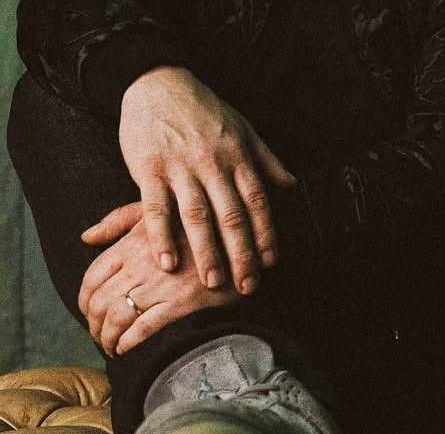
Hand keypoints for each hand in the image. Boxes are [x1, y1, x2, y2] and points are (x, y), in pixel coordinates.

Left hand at [79, 202, 239, 356]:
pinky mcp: (181, 303)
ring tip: (110, 345)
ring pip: (117, 318)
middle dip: (93, 324)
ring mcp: (161, 284)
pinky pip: (142, 329)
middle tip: (97, 334)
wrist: (243, 241)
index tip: (88, 311)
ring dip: (107, 337)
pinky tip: (125, 348)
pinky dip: (127, 343)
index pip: (93, 275)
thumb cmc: (200, 225)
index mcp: (135, 240)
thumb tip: (86, 236)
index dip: (85, 298)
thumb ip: (121, 220)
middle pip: (100, 301)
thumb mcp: (162, 211)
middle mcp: (143, 263)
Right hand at [119, 66, 295, 292]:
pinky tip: (167, 262)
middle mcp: (213, 164)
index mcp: (238, 156)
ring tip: (212, 282)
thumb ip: (266, 160)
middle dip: (242, 253)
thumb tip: (292, 184)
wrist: (160, 84)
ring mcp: (181, 167)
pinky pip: (156, 208)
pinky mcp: (149, 169)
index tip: (272, 261)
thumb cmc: (205, 109)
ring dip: (206, 252)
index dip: (266, 233)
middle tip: (247, 286)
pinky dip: (162, 236)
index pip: (258, 201)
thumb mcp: (244, 128)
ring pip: (198, 215)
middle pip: (231, 215)